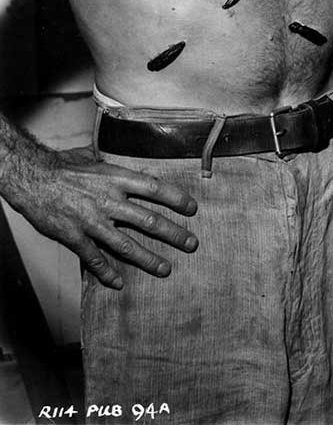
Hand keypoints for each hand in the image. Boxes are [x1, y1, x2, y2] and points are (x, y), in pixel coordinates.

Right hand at [20, 145, 198, 288]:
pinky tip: (118, 283)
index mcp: (116, 178)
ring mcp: (92, 221)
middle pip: (148, 220)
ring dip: (148, 258)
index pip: (154, 188)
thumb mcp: (95, 157)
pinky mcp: (75, 237)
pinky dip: (106, 273)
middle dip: (173, 234)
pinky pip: (94, 259)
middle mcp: (108, 200)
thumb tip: (133, 162)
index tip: (192, 208)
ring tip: (166, 268)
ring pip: (126, 245)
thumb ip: (115, 165)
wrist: (33, 179)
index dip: (176, 199)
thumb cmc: (64, 166)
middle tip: (191, 243)